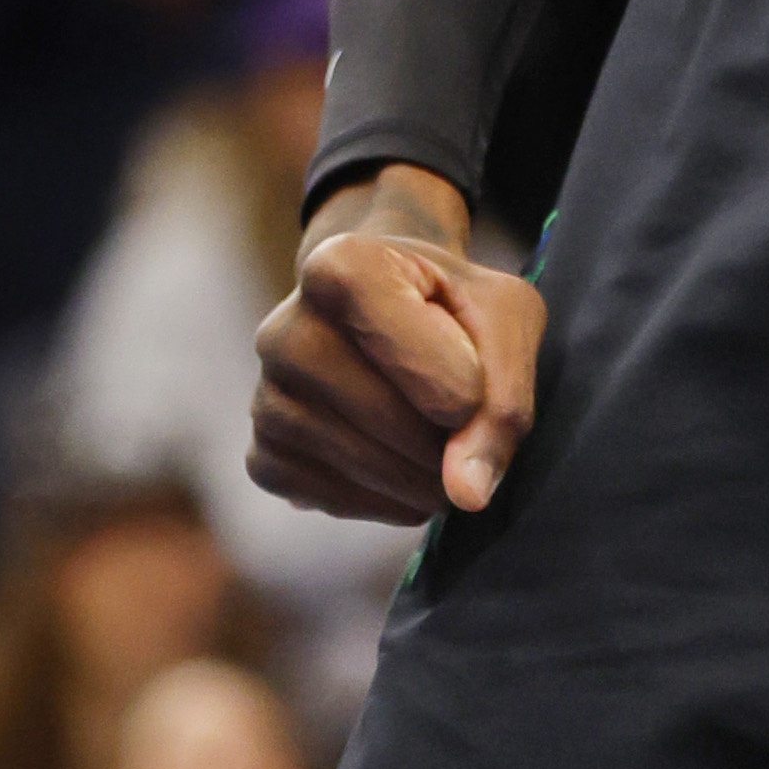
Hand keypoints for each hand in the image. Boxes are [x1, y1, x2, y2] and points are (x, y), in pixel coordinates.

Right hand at [249, 170, 544, 527]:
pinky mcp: (264, 458)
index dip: (459, 381)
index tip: (475, 383)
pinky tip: (405, 468)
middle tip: (468, 425)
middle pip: (386, 416)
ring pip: (366, 467)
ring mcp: (266, 398)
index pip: (406, 345)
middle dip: (449, 440)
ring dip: (427, 477)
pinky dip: (391, 501)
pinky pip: (339, 502)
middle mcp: (283, 330)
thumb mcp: (504, 316)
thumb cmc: (451, 305)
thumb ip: (502, 397)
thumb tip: (467, 492)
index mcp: (337, 266)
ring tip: (442, 448)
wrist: (390, 311)